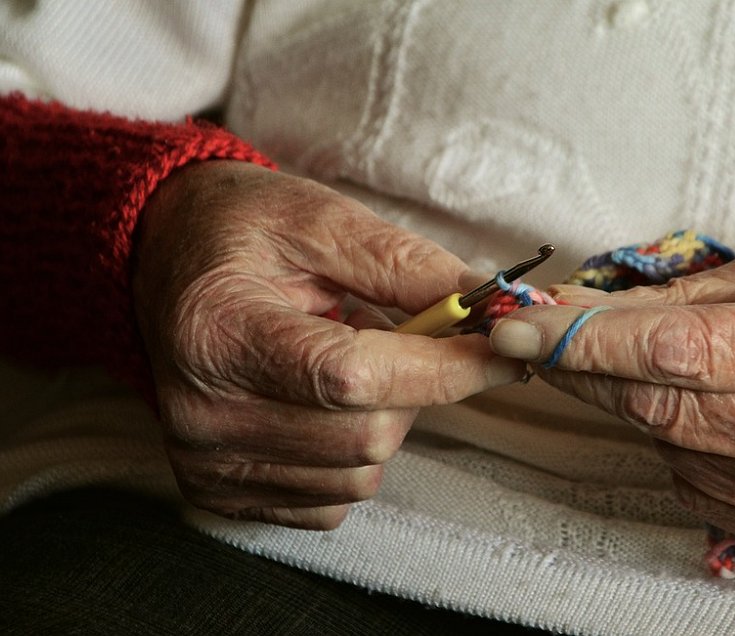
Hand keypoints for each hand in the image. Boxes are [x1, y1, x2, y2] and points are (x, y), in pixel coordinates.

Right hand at [133, 161, 523, 528]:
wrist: (166, 258)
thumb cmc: (241, 231)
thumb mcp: (319, 219)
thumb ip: (404, 264)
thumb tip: (488, 306)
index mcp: (220, 333)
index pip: (352, 376)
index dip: (442, 367)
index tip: (502, 349)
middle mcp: (203, 412)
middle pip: (367, 435)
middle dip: (416, 387)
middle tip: (401, 336)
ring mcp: (208, 461)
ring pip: (359, 473)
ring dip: (385, 419)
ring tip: (348, 361)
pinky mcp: (220, 491)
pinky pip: (332, 501)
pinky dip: (354, 456)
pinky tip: (324, 403)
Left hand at [489, 232, 734, 550]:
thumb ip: (681, 297)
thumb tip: (580, 311)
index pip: (678, 353)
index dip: (587, 343)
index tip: (522, 329)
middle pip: (661, 409)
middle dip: (587, 373)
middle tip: (545, 338)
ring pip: (671, 449)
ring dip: (638, 405)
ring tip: (664, 364)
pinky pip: (698, 482)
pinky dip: (681, 443)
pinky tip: (714, 409)